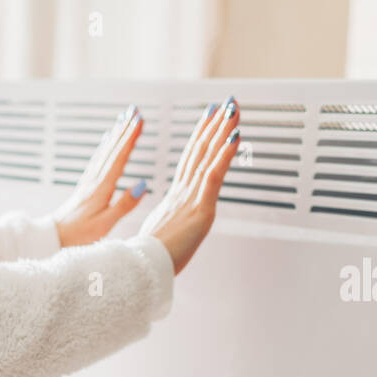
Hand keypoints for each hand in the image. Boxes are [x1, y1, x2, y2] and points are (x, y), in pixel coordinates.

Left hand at [52, 105, 149, 246]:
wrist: (54, 237)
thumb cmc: (79, 235)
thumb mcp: (106, 224)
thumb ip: (125, 204)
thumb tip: (142, 185)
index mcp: (101, 188)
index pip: (119, 157)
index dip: (130, 138)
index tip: (140, 120)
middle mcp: (94, 181)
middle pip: (112, 149)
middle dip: (124, 129)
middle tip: (135, 111)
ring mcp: (88, 182)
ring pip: (104, 152)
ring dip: (115, 134)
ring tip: (124, 119)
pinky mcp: (84, 186)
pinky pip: (97, 159)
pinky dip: (104, 147)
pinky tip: (106, 140)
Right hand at [140, 96, 240, 273]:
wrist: (141, 272)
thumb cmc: (147, 262)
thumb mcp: (158, 240)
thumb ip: (165, 230)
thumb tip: (165, 232)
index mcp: (173, 201)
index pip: (189, 162)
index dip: (199, 139)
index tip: (208, 120)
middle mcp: (182, 194)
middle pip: (199, 152)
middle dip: (212, 125)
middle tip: (223, 104)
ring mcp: (190, 200)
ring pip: (207, 156)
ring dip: (222, 130)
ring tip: (231, 109)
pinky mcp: (199, 209)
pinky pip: (214, 175)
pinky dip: (225, 154)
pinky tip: (235, 136)